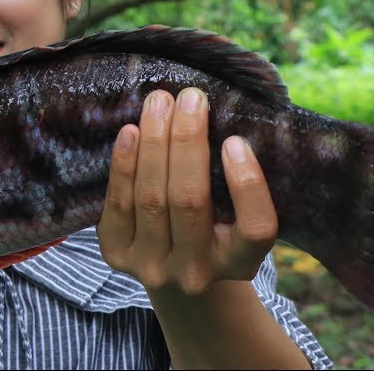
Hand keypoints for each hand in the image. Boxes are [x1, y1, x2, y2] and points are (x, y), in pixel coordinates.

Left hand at [97, 87, 278, 294]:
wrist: (172, 275)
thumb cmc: (214, 229)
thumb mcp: (236, 218)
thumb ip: (235, 182)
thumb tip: (214, 115)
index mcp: (241, 263)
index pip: (256, 229)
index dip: (247, 185)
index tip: (235, 140)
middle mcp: (197, 272)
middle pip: (190, 200)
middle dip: (186, 141)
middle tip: (189, 97)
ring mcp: (153, 266)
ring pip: (150, 197)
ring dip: (153, 142)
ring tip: (159, 103)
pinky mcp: (117, 255)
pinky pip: (118, 203)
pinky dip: (124, 164)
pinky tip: (130, 131)